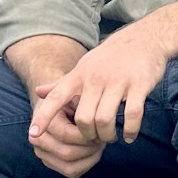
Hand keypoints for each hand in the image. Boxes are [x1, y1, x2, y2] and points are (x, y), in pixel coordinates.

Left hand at [28, 22, 173, 169]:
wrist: (144, 38)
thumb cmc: (110, 58)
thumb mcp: (83, 66)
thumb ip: (62, 83)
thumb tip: (38, 92)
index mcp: (79, 75)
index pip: (56, 98)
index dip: (44, 116)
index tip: (33, 134)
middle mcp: (96, 79)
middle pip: (83, 118)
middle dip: (88, 135)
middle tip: (94, 139)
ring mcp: (118, 82)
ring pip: (105, 119)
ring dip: (107, 136)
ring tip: (110, 137)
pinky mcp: (139, 85)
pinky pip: (133, 114)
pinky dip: (130, 130)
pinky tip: (129, 136)